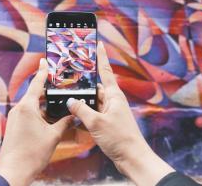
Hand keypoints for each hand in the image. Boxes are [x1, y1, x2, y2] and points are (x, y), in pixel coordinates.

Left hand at [0, 58, 72, 185]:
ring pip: (32, 104)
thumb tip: (74, 116)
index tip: (44, 60)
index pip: (36, 83)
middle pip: (35, 94)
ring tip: (58, 105)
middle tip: (59, 86)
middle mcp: (19, 109)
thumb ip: (64, 122)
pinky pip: (28, 113)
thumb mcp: (53, 136)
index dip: (42, 71)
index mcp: (27, 107)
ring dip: (44, 104)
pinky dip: (39, 113)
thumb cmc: (32, 154)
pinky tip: (49, 118)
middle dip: (47, 91)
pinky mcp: (15, 125)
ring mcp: (15, 117)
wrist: (14, 171)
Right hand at [67, 42, 174, 185]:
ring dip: (83, 103)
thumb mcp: (96, 122)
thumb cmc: (119, 138)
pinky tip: (76, 118)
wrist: (132, 158)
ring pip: (93, 102)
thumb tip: (70, 101)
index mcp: (114, 96)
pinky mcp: (108, 122)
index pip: (106, 71)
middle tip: (70, 80)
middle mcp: (113, 101)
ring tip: (69, 101)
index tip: (99, 44)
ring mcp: (111, 112)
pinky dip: (86, 115)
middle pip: (96, 88)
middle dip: (84, 85)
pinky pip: (94, 114)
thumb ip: (81, 110)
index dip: (101, 57)